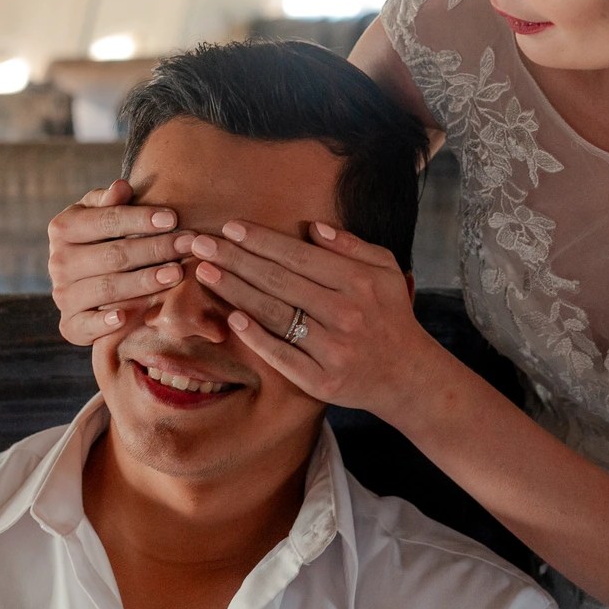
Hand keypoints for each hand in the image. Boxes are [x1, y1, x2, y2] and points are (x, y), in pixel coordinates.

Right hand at [48, 179, 191, 344]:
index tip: (172, 218)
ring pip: (107, 288)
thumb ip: (110, 201)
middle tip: (188, 244)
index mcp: (63, 228)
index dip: (139, 219)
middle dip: (154, 248)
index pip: (105, 220)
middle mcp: (59, 262)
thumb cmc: (101, 237)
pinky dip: (102, 324)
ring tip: (176, 274)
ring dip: (144, 282)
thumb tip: (121, 187)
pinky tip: (125, 316)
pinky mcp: (70, 325)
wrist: (83, 277)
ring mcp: (63, 295)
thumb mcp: (101, 212)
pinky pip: (84, 326)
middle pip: (113, 255)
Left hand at [185, 219, 446, 419]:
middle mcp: (346, 314)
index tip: (231, 227)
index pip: (299, 256)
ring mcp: (333, 350)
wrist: (407, 376)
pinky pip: (282, 355)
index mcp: (359, 282)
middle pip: (279, 281)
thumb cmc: (390, 315)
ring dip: (235, 292)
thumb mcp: (384, 270)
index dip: (262, 241)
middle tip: (201, 244)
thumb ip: (351, 246)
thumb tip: (313, 227)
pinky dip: (255, 337)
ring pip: (275, 315)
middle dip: (235, 259)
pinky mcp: (322, 381)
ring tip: (205, 273)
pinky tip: (231, 317)